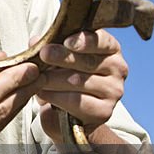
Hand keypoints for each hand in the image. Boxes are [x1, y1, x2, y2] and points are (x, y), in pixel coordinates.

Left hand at [35, 29, 127, 144]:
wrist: (67, 112)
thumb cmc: (65, 77)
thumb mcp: (58, 58)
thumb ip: (50, 47)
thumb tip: (35, 41)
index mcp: (110, 48)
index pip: (102, 41)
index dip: (84, 41)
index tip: (67, 41)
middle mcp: (118, 68)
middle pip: (89, 61)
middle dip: (63, 57)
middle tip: (44, 54)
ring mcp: (114, 91)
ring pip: (80, 82)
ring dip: (54, 79)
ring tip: (38, 77)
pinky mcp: (105, 111)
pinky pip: (77, 102)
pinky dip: (56, 97)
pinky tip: (43, 94)